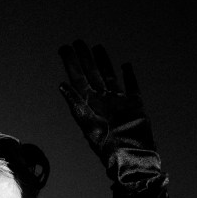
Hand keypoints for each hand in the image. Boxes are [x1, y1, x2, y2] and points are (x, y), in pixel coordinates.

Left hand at [58, 40, 162, 187]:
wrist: (129, 155)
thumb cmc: (106, 145)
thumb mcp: (87, 124)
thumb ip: (76, 105)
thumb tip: (62, 85)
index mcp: (89, 105)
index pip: (77, 79)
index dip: (71, 64)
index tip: (64, 48)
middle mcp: (102, 101)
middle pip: (91, 75)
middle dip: (84, 59)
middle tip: (78, 41)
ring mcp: (118, 102)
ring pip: (109, 77)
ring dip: (103, 62)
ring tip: (97, 47)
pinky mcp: (134, 104)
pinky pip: (131, 86)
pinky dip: (128, 76)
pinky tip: (124, 65)